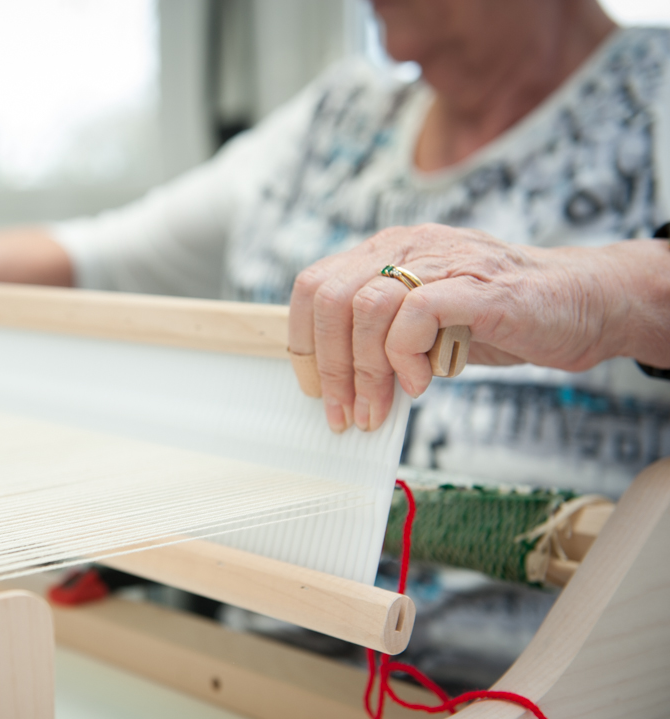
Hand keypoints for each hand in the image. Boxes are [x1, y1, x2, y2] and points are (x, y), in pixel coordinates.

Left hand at [288, 224, 624, 432]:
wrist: (584, 304)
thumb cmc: (499, 318)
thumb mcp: (424, 322)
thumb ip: (382, 335)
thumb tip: (339, 381)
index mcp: (386, 252)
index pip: (314, 285)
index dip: (304, 342)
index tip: (317, 390)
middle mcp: (406, 246)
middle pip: (330, 298)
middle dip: (330, 367)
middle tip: (346, 413)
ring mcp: (441, 261)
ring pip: (365, 306)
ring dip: (365, 371)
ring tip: (380, 408)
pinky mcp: (476, 286)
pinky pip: (415, 312)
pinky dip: (406, 356)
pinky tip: (423, 382)